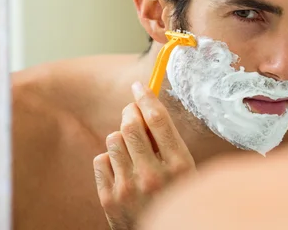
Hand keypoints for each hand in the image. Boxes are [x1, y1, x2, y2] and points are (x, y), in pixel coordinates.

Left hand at [93, 82, 195, 229]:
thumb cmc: (176, 198)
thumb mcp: (187, 172)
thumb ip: (170, 144)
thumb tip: (147, 108)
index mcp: (179, 166)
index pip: (158, 119)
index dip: (146, 97)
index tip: (139, 87)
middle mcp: (153, 176)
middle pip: (131, 124)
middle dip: (129, 112)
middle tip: (131, 112)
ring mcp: (129, 188)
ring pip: (113, 139)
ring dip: (121, 137)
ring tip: (130, 149)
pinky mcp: (109, 199)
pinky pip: (100, 159)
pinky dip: (109, 159)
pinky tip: (121, 168)